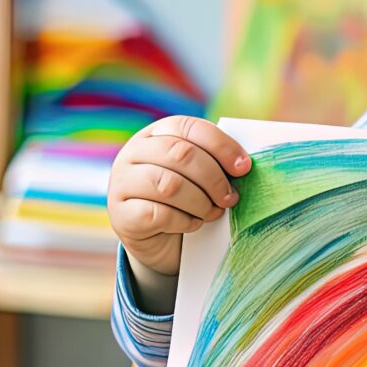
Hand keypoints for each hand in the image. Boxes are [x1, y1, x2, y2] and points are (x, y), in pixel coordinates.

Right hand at [109, 116, 251, 310]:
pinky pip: (159, 214)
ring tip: (212, 212)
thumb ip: (213, 163)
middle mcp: (133, 153)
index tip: (244, 167)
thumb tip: (243, 165)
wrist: (157, 239)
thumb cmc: (184, 200)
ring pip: (169, 185)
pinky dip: (185, 221)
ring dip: (201, 202)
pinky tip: (193, 223)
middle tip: (230, 198)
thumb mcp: (197, 175)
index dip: (221, 145)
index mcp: (155, 134)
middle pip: (180, 154)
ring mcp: (122, 183)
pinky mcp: (122, 214)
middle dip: (213, 178)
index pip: (189, 127)